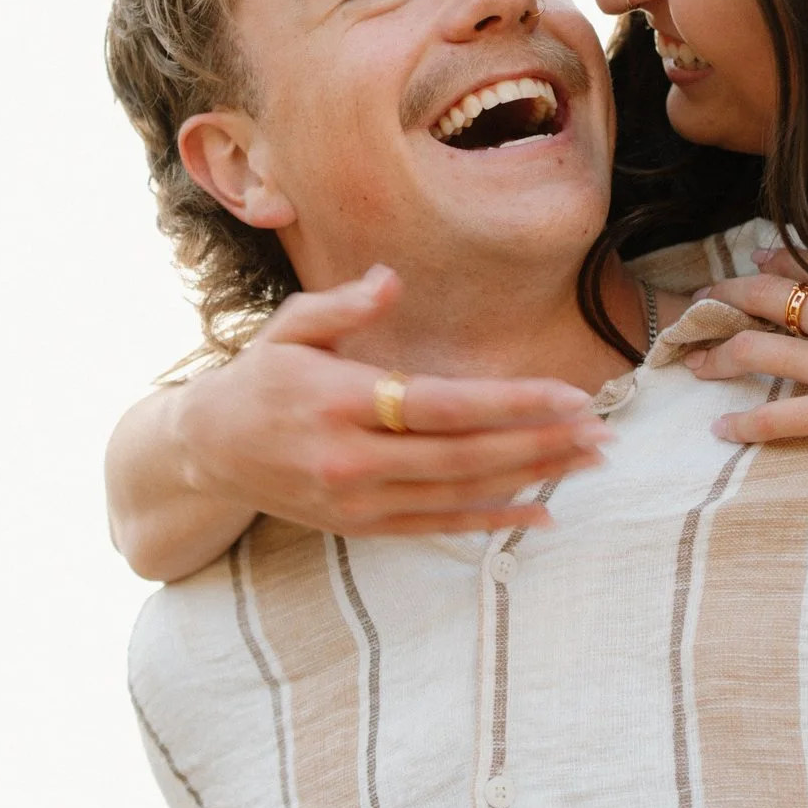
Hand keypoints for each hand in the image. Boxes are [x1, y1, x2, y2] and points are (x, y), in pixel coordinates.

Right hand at [173, 266, 612, 536]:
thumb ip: (342, 307)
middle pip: (463, 457)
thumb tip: (391, 279)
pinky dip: (493, 521)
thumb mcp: (288, 329)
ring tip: (588, 460)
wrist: (207, 452)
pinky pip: (439, 528)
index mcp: (338, 402)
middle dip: (540, 443)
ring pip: (460, 495)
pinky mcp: (363, 526)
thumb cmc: (259, 379)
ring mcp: (358, 501)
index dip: (510, 401)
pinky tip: (543, 512)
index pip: (441, 405)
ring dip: (532, 478)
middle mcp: (351, 459)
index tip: (567, 394)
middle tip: (600, 431)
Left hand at [684, 248, 807, 503]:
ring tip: (690, 362)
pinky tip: (720, 429)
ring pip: (756, 350)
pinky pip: (775, 420)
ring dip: (717, 355)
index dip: (778, 263)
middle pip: (770, 298)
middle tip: (698, 303)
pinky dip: (742, 425)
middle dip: (727, 297)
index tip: (753, 260)